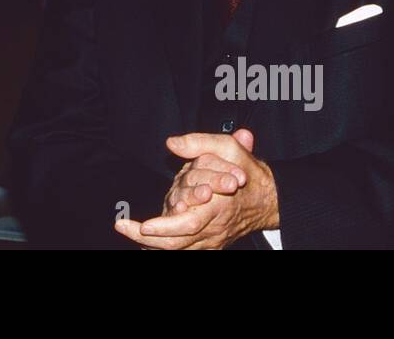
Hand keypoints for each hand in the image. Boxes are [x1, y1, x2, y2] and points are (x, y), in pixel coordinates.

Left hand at [114, 128, 277, 248]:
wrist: (269, 199)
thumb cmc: (248, 172)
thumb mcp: (229, 148)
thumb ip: (199, 143)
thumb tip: (172, 143)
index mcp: (217, 205)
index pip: (187, 223)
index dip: (163, 226)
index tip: (143, 224)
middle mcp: (213, 226)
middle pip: (177, 242)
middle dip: (148, 238)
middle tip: (124, 228)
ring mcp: (211, 238)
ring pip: (178, 248)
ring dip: (152, 243)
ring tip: (128, 231)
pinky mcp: (210, 242)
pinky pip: (184, 249)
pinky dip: (164, 246)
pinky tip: (146, 240)